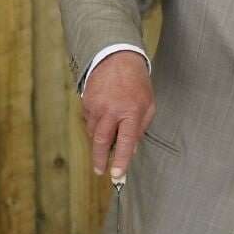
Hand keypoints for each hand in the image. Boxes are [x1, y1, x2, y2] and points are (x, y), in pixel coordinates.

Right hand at [80, 51, 153, 178]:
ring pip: (93, 133)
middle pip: (101, 141)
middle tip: (100, 170)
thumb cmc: (137, 83)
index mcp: (131, 111)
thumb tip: (130, 150)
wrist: (117, 58)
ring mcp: (96, 106)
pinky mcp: (85, 102)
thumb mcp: (148, 105)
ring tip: (108, 137)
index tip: (117, 175)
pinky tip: (104, 117)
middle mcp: (111, 110)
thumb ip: (140, 129)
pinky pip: (89, 121)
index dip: (121, 160)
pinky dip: (96, 125)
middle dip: (99, 159)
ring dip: (99, 141)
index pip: (125, 141)